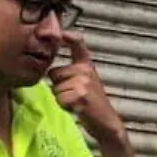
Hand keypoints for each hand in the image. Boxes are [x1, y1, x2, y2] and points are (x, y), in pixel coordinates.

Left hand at [48, 32, 127, 146]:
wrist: (107, 123)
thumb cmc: (93, 103)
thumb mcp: (86, 81)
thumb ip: (71, 71)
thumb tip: (49, 69)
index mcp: (87, 65)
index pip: (78, 44)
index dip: (70, 37)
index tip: (64, 33)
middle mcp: (85, 70)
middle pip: (54, 73)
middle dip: (58, 86)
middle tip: (75, 96)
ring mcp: (83, 82)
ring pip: (55, 88)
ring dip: (62, 98)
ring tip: (77, 102)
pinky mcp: (81, 95)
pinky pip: (59, 98)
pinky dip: (65, 106)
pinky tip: (78, 108)